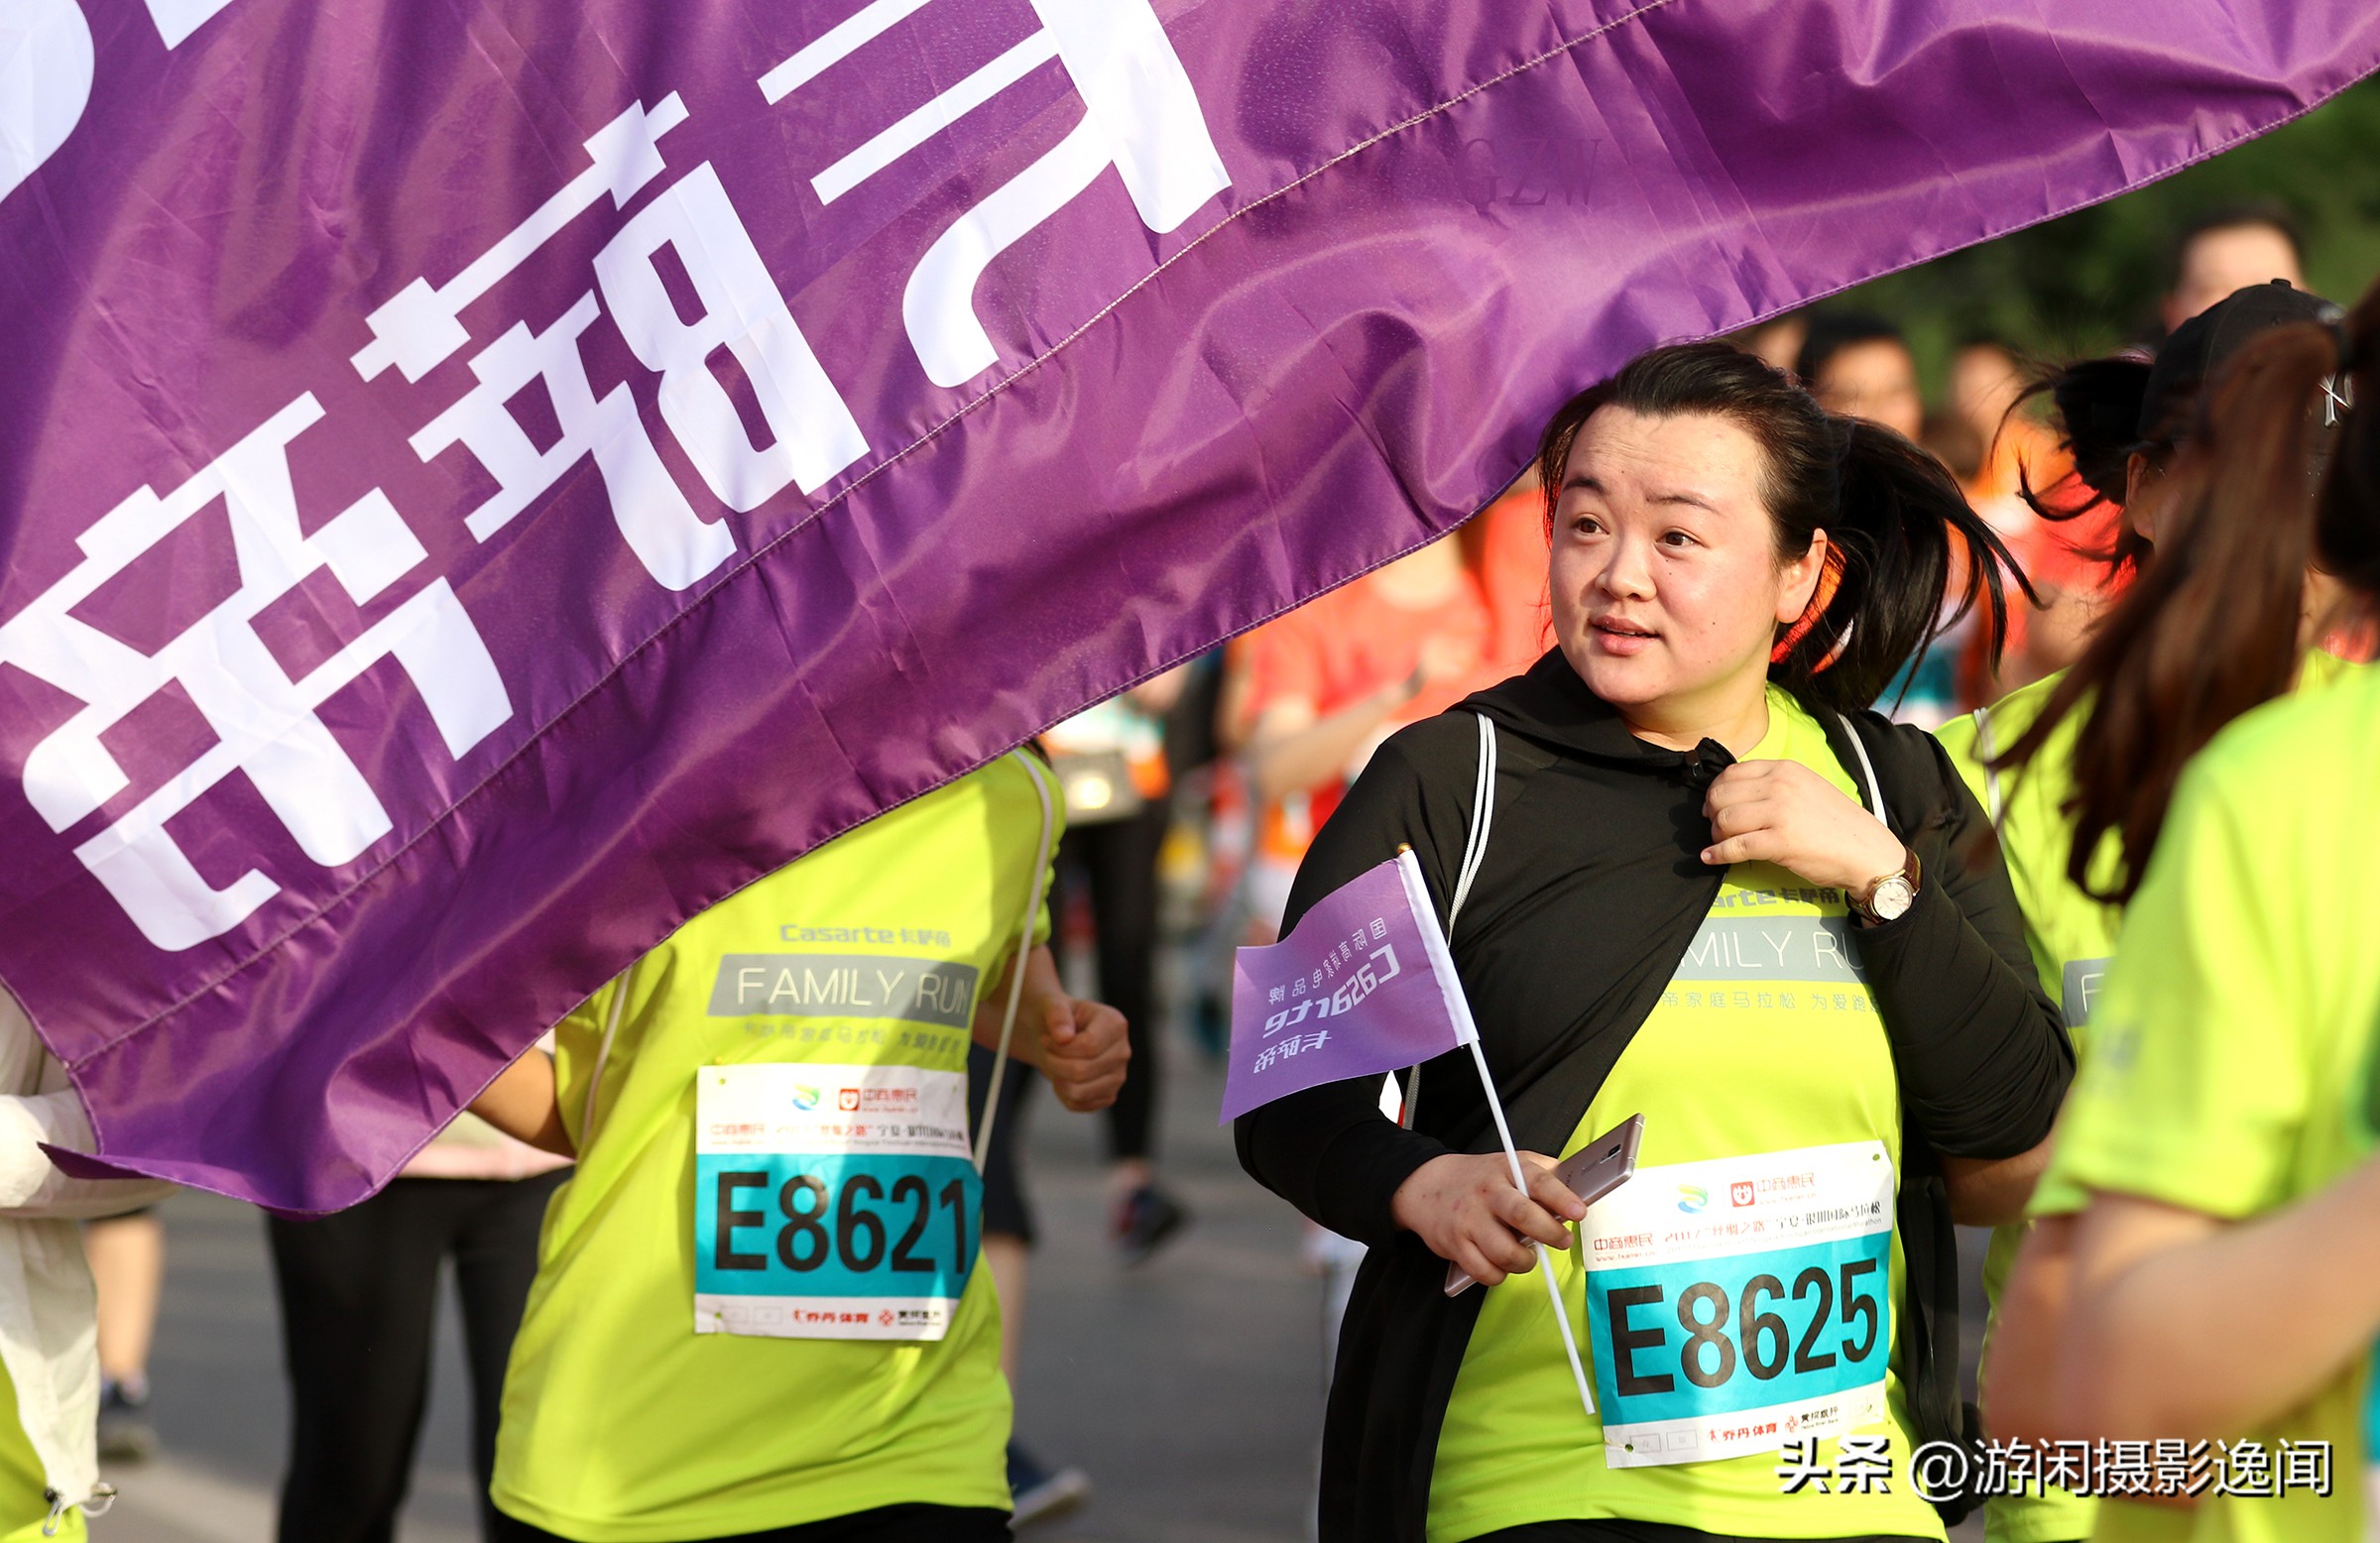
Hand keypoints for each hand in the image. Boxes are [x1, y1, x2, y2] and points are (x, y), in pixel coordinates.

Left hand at [1035, 993, 1129, 1112]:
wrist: (1060, 1035)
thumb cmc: (1058, 1017)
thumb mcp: (1053, 1005)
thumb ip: (1057, 1015)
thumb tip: (1064, 1037)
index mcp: (1115, 1024)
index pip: (1088, 1047)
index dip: (1059, 1048)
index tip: (1045, 1039)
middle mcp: (1123, 1052)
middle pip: (1082, 1071)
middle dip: (1054, 1063)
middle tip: (1046, 1052)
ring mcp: (1118, 1077)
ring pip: (1079, 1092)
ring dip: (1056, 1078)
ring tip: (1054, 1063)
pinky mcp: (1108, 1096)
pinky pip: (1077, 1104)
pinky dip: (1062, 1093)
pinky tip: (1062, 1076)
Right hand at [1389, 1151, 1583, 1286]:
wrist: (1426, 1185)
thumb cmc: (1479, 1179)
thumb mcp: (1511, 1164)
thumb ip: (1543, 1174)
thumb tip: (1579, 1191)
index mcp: (1506, 1169)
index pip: (1538, 1181)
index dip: (1561, 1198)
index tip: (1578, 1212)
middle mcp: (1487, 1193)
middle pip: (1522, 1216)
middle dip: (1549, 1233)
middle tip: (1562, 1240)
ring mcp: (1469, 1219)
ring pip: (1505, 1252)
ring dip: (1524, 1261)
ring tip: (1527, 1257)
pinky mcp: (1455, 1244)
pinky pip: (1484, 1271)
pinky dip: (1499, 1275)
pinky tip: (1502, 1264)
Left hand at [1701, 759, 1906, 894]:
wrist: (1866, 850)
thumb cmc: (1837, 823)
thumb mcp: (1806, 788)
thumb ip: (1774, 785)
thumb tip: (1735, 795)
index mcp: (1785, 769)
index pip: (1731, 773)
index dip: (1716, 791)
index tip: (1714, 805)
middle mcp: (1779, 785)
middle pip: (1721, 796)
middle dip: (1712, 813)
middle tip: (1716, 827)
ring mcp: (1779, 813)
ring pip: (1724, 820)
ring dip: (1716, 835)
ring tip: (1721, 844)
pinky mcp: (1779, 841)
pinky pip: (1735, 847)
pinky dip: (1718, 854)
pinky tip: (1711, 858)